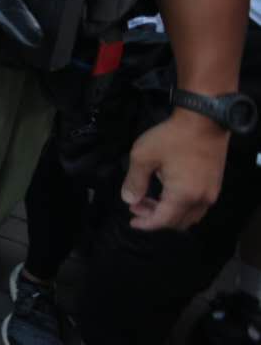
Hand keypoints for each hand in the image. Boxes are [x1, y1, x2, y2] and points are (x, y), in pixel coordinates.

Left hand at [121, 109, 229, 230]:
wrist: (204, 121)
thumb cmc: (171, 137)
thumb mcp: (143, 156)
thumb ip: (134, 181)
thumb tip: (128, 199)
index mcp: (183, 195)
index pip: (163, 220)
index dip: (146, 224)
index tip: (132, 221)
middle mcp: (201, 200)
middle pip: (177, 221)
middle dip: (155, 218)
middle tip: (136, 206)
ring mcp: (211, 193)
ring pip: (189, 216)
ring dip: (168, 213)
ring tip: (148, 200)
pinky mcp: (215, 185)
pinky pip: (197, 206)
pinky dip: (181, 206)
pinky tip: (167, 192)